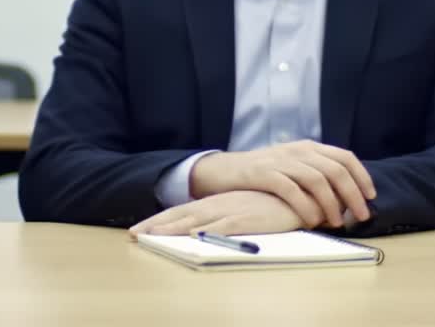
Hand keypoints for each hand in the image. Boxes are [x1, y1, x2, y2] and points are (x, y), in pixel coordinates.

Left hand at [129, 190, 301, 237]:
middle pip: (181, 215)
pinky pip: (221, 227)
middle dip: (157, 225)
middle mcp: (219, 206)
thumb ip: (224, 218)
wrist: (299, 198)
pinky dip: (206, 231)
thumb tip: (204, 230)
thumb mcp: (243, 210)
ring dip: (173, 229)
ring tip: (152, 236)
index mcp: (216, 204)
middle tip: (135, 233)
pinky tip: (192, 236)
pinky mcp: (246, 220)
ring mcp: (231, 212)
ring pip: (195, 222)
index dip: (160, 220)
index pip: (182, 211)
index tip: (138, 230)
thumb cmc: (270, 206)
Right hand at [189, 140, 375, 227]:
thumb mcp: (291, 167)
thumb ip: (315, 175)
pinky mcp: (263, 174)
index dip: (361, 176)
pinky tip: (311, 221)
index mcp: (308, 147)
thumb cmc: (261, 175)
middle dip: (352, 195)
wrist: (222, 171)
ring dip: (331, 204)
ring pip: (317, 180)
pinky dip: (305, 207)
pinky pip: (291, 190)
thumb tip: (344, 200)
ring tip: (335, 223)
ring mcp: (281, 161)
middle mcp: (298, 150)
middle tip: (360, 217)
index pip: (344, 157)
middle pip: (335, 170)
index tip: (370, 197)